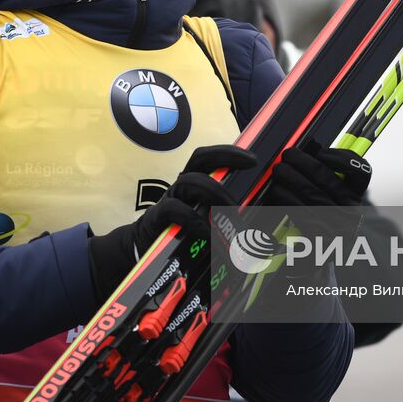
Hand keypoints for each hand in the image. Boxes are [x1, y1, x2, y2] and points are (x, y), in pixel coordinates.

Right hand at [88, 144, 255, 299]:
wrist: (145, 249)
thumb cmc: (182, 232)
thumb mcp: (205, 220)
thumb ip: (224, 214)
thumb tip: (257, 219)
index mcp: (194, 183)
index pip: (210, 158)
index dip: (230, 152)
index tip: (253, 158)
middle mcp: (182, 186)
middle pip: (200, 159)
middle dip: (227, 157)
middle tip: (250, 167)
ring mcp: (169, 199)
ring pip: (190, 181)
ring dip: (216, 193)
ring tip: (233, 212)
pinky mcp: (158, 216)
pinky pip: (176, 210)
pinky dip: (196, 220)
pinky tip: (209, 233)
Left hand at [265, 140, 371, 250]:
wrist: (332, 252)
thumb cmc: (331, 219)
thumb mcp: (339, 199)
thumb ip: (331, 177)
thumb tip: (308, 154)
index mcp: (357, 196)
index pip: (361, 172)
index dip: (340, 159)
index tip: (320, 153)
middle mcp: (350, 210)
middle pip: (326, 178)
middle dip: (302, 161)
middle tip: (288, 154)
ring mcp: (336, 225)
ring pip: (311, 193)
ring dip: (290, 177)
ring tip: (279, 169)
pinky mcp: (318, 236)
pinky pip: (299, 211)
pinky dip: (286, 197)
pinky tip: (277, 190)